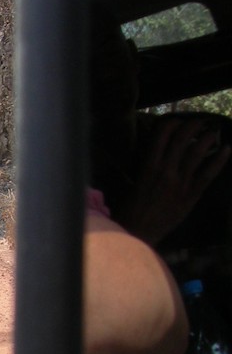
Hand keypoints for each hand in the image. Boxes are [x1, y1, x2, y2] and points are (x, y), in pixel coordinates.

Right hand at [123, 116, 231, 243]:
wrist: (138, 232)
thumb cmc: (130, 209)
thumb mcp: (133, 183)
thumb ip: (147, 167)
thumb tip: (158, 153)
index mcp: (148, 166)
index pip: (162, 135)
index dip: (172, 123)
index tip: (177, 121)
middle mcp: (166, 170)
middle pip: (182, 139)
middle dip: (194, 125)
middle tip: (200, 122)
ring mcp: (180, 182)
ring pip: (198, 152)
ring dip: (208, 138)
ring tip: (213, 132)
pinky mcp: (191, 194)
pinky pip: (208, 174)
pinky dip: (219, 160)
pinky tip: (227, 149)